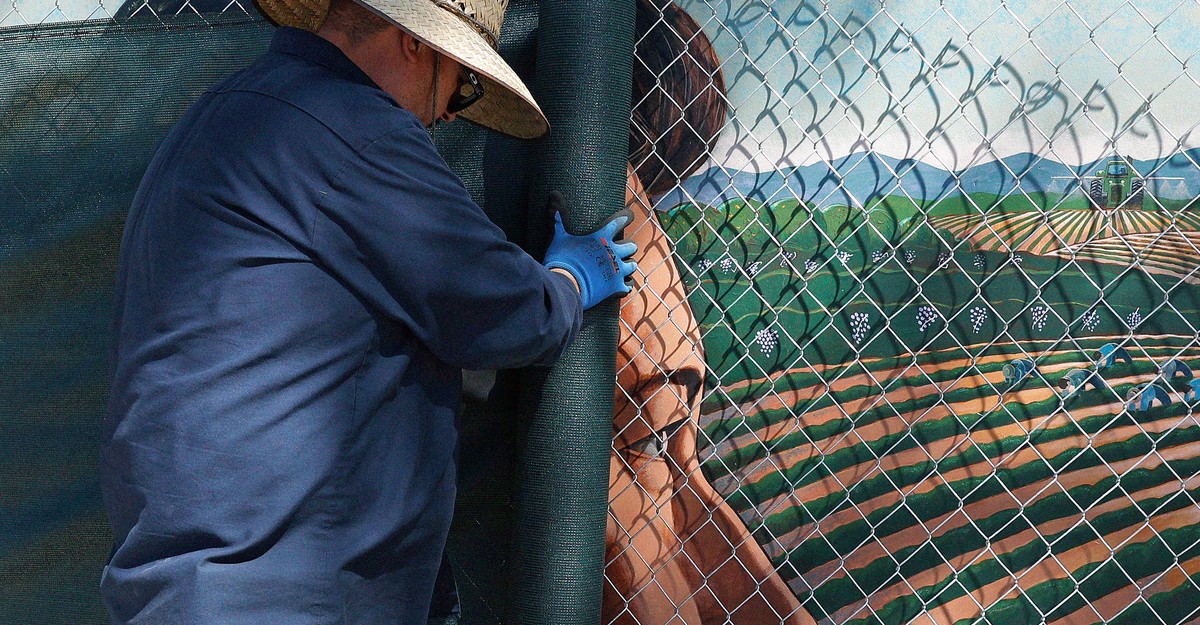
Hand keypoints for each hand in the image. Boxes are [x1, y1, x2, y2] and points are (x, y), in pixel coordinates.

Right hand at [543, 191, 637, 309]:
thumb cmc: (563, 259)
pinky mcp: (615, 286)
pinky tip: (623, 285)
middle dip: (628, 248)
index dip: (624, 219)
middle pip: (631, 246)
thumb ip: (560, 223)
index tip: (628, 217)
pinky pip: (627, 286)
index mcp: (602, 237)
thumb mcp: (560, 238)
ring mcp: (616, 269)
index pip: (618, 223)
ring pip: (632, 265)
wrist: (567, 282)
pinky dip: (625, 285)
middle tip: (624, 249)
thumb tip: (554, 205)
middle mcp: (613, 252)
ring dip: (629, 265)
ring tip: (626, 267)